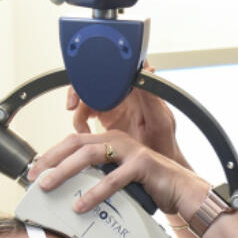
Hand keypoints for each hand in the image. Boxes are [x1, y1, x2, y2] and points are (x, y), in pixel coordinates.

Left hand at [27, 131, 208, 218]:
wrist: (183, 192)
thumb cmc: (150, 187)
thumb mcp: (118, 179)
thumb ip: (97, 178)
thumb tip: (67, 192)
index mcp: (110, 141)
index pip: (73, 142)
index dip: (50, 155)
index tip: (33, 171)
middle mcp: (118, 141)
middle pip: (76, 144)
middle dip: (51, 160)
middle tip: (34, 178)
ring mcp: (131, 151)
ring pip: (90, 155)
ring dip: (65, 171)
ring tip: (49, 186)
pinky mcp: (143, 165)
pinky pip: (113, 178)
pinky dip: (94, 192)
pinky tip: (81, 204)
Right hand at [66, 64, 184, 164]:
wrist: (156, 168)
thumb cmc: (164, 145)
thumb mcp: (161, 122)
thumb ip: (152, 98)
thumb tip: (145, 73)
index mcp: (140, 89)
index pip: (118, 69)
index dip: (101, 71)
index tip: (90, 85)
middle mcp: (125, 94)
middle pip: (97, 80)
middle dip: (81, 89)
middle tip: (73, 105)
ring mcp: (115, 105)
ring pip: (89, 96)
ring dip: (79, 110)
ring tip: (82, 130)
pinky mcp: (106, 117)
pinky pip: (86, 112)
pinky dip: (80, 121)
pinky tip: (84, 134)